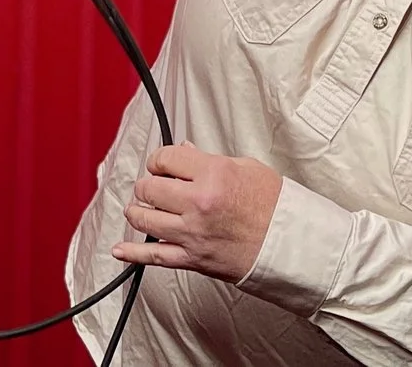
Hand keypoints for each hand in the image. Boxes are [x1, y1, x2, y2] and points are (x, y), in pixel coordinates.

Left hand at [111, 143, 283, 282]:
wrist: (291, 244)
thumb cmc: (275, 206)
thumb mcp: (246, 168)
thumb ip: (209, 160)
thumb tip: (183, 153)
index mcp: (212, 174)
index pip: (165, 159)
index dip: (159, 160)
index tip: (162, 164)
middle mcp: (197, 203)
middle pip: (150, 188)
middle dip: (148, 185)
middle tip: (154, 185)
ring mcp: (192, 233)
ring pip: (146, 219)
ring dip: (138, 211)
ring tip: (140, 208)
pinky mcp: (193, 259)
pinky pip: (155, 256)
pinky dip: (134, 253)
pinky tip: (120, 249)